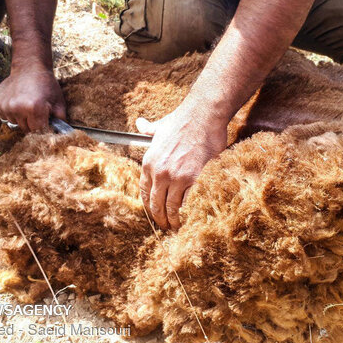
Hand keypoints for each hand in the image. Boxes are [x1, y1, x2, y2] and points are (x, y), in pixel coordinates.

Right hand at [0, 66, 65, 132]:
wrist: (29, 67)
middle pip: (26, 129)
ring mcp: (6, 106)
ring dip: (22, 119)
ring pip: (15, 124)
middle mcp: (18, 108)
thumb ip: (60, 120)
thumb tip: (61, 134)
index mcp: (34, 108)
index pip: (39, 131)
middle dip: (33, 124)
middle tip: (37, 112)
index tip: (46, 123)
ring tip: (27, 105)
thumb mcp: (59, 102)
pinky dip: (12, 114)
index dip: (44, 128)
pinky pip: (6, 118)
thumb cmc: (46, 85)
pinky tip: (18, 103)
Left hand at [137, 104, 227, 229]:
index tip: (154, 213)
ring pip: (171, 207)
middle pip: (156, 204)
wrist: (202, 115)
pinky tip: (190, 218)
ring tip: (177, 227)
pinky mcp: (194, 178)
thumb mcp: (160, 126)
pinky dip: (189, 212)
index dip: (149, 206)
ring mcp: (176, 177)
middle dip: (160, 218)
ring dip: (174, 219)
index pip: (145, 192)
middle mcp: (159, 172)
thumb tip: (140, 123)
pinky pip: (188, 202)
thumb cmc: (183, 120)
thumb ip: (149, 129)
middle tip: (166, 226)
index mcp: (149, 162)